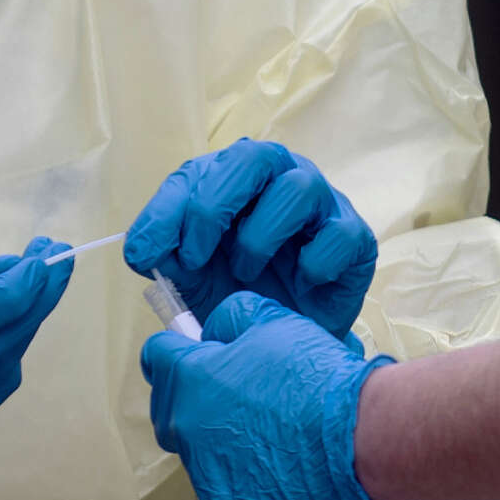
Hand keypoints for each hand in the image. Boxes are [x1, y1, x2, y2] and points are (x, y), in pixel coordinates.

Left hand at [124, 139, 378, 335]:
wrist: (290, 342)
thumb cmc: (242, 295)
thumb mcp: (195, 278)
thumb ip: (168, 258)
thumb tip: (143, 249)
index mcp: (235, 180)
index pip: (199, 172)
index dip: (168, 209)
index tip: (146, 252)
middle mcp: (280, 178)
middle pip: (254, 158)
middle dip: (213, 207)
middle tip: (195, 257)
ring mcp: (322, 204)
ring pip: (298, 188)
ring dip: (260, 236)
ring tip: (245, 274)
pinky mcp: (356, 237)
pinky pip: (338, 235)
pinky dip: (312, 263)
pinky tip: (298, 284)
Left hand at [139, 292, 412, 499]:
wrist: (361, 439)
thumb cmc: (316, 377)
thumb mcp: (273, 321)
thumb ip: (232, 319)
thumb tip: (214, 333)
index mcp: (190, 381)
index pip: (157, 358)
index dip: (179, 350)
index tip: (201, 353)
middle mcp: (187, 433)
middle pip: (171, 413)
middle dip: (194, 400)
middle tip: (240, 397)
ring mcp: (208, 482)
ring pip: (203, 458)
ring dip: (225, 446)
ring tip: (274, 439)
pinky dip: (249, 488)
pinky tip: (282, 475)